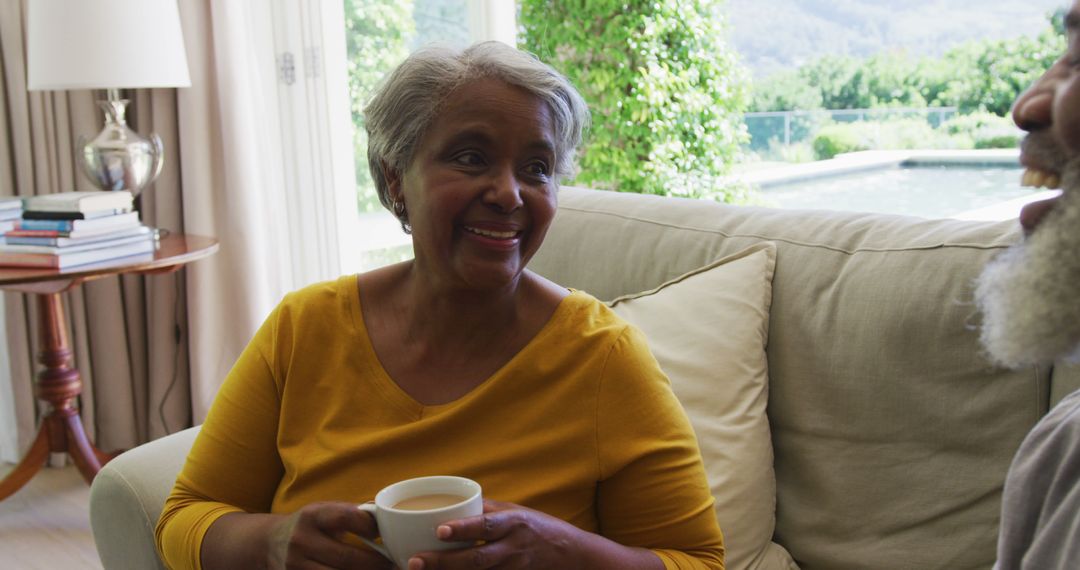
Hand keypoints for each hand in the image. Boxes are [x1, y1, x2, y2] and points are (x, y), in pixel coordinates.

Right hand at [267, 501, 392, 569]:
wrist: (269, 541)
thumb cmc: (309, 525)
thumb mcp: (324, 511)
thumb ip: (352, 513)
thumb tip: (387, 515)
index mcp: (312, 515)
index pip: (346, 518)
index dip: (369, 526)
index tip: (384, 534)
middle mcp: (301, 540)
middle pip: (346, 557)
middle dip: (376, 563)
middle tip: (394, 564)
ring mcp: (296, 565)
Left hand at [406, 499, 588, 569]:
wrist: (569, 554)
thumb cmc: (537, 527)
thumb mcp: (514, 511)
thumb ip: (485, 509)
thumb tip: (450, 503)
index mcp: (513, 523)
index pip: (486, 525)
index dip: (463, 528)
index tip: (439, 530)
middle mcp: (512, 548)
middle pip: (476, 559)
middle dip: (444, 562)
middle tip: (416, 560)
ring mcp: (512, 569)